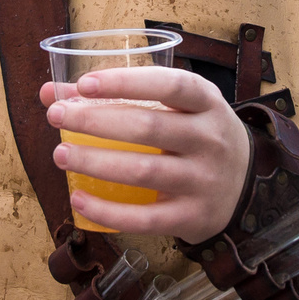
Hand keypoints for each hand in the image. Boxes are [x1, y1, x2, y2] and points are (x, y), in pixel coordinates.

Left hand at [43, 67, 250, 243]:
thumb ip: (122, 96)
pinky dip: (107, 210)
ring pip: (143, 171)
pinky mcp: (192, 217)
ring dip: (95, 163)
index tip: (85, 84)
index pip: (170, 85)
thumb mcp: (178, 108)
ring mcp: (203, 180)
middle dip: (95, 121)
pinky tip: (79, 198)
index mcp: (207, 103)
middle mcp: (209, 139)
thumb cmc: (198, 136)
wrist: (247, 186)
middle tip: (57, 117)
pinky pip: (145, 218)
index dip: (126, 82)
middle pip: (148, 127)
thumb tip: (51, 92)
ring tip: (61, 155)